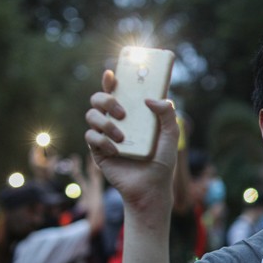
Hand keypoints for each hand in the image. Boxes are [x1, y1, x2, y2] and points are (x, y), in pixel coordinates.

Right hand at [84, 70, 178, 206]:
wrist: (151, 188)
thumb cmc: (162, 161)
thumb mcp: (171, 135)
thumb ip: (167, 114)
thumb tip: (151, 99)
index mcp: (132, 115)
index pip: (117, 92)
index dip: (111, 80)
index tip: (112, 74)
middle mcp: (116, 122)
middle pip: (98, 99)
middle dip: (106, 99)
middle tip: (122, 112)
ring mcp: (105, 135)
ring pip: (91, 116)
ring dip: (106, 123)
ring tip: (123, 137)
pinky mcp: (97, 151)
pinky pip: (91, 137)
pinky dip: (102, 141)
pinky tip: (117, 151)